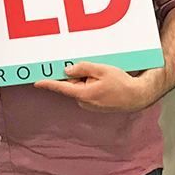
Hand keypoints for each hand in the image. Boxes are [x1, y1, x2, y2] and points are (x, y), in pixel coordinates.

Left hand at [34, 61, 157, 112]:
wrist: (137, 96)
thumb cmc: (121, 83)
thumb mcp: (101, 70)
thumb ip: (82, 68)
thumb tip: (67, 71)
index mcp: (84, 94)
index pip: (61, 88)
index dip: (48, 84)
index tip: (37, 83)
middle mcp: (84, 102)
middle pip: (73, 85)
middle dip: (80, 76)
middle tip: (96, 72)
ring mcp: (90, 106)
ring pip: (81, 88)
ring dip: (88, 81)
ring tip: (104, 79)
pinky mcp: (95, 106)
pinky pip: (88, 92)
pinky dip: (93, 85)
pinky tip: (105, 84)